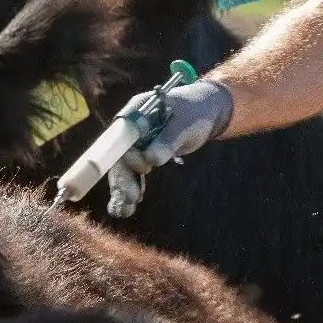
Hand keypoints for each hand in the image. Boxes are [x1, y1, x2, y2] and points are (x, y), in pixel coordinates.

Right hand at [106, 79, 234, 217]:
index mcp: (135, 113)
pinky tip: (125, 208)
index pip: (121, 136)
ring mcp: (134, 145)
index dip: (126, 154)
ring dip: (122, 189)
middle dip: (123, 178)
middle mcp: (129, 130)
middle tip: (132, 198)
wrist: (203, 113)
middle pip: (120, 156)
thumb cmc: (195, 112)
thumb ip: (168, 140)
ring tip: (124, 211)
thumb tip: (151, 159)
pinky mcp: (141, 157)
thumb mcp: (185, 123)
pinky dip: (129, 190)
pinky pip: (131, 175)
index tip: (142, 168)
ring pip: (123, 169)